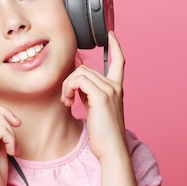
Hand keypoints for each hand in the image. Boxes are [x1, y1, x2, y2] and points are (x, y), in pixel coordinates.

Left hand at [61, 31, 126, 159]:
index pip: (119, 61)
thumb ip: (91, 96)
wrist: (111, 150)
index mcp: (116, 89)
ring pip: (80, 73)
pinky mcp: (101, 96)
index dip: (115, 46)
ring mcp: (109, 90)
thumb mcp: (97, 110)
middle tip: (67, 98)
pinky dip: (68, 89)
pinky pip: (78, 80)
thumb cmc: (103, 135)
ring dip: (67, 86)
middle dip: (70, 81)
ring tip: (67, 102)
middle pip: (85, 69)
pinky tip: (68, 102)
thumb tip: (78, 87)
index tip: (110, 35)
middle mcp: (115, 86)